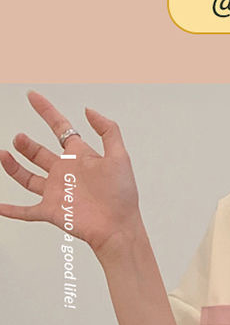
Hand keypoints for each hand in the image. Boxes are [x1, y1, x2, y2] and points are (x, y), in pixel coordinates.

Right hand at [0, 90, 141, 258]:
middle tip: (19, 138)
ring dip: (14, 167)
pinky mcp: (51, 211)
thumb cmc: (122, 196)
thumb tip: (88, 110)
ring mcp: (56, 192)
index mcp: (81, 157)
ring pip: (28, 178)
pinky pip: (26, 211)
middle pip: (40, 154)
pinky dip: (11, 210)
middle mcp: (66, 173)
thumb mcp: (119, 157)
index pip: (60, 129)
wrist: (118, 228)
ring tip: (4, 155)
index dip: (46, 111)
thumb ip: (108, 131)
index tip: (32, 96)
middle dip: (27, 145)